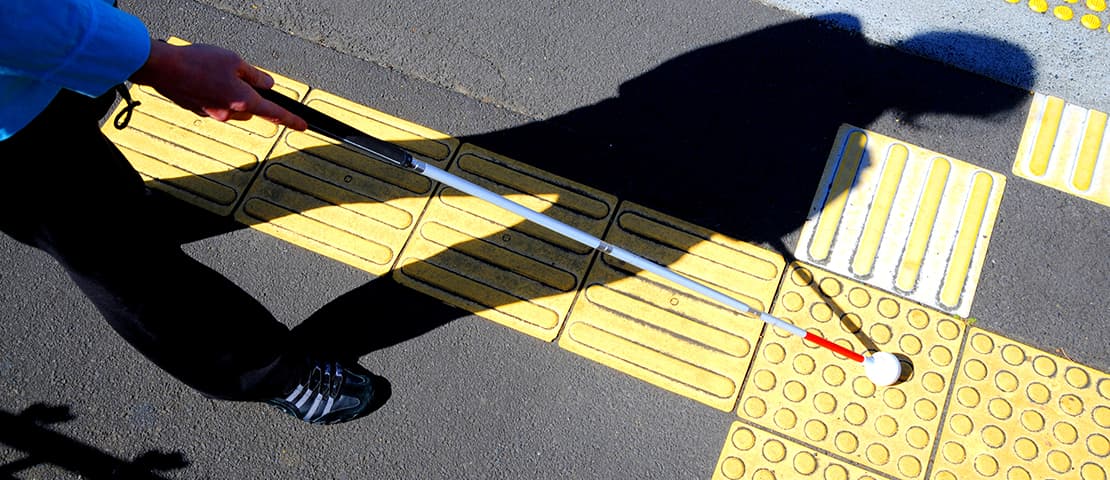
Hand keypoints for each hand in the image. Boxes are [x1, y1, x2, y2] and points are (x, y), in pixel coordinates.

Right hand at [129, 40, 306, 130]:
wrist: (162, 68)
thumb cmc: (198, 61)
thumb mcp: (234, 60)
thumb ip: (254, 75)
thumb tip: (268, 84)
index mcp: (243, 100)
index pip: (274, 113)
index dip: (291, 120)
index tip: (302, 126)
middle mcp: (229, 112)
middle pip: (250, 108)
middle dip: (248, 95)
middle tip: (235, 74)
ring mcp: (212, 114)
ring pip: (232, 106)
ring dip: (230, 93)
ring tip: (213, 73)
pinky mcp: (198, 111)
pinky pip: (214, 104)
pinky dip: (213, 93)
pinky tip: (202, 78)